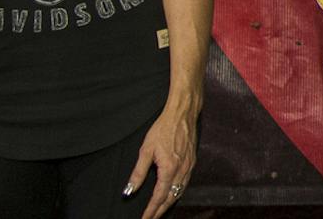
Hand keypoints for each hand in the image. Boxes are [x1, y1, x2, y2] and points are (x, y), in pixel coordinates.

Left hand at [127, 101, 196, 217]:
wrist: (182, 114)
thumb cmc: (164, 129)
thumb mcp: (146, 150)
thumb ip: (138, 172)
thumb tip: (129, 190)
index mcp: (169, 169)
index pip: (159, 196)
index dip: (151, 210)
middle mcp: (182, 170)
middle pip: (171, 198)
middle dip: (160, 211)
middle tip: (151, 218)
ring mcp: (189, 166)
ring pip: (180, 192)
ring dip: (169, 203)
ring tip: (160, 211)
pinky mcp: (192, 161)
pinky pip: (185, 183)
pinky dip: (177, 193)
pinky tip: (173, 194)